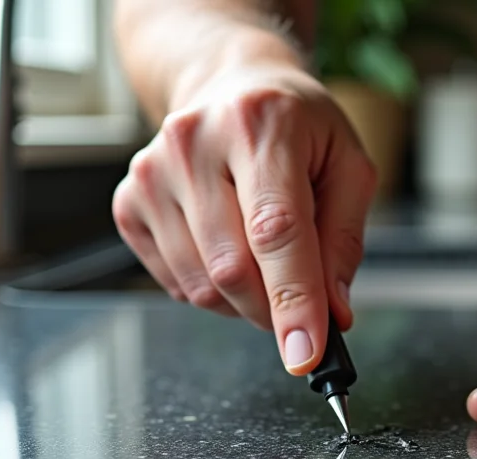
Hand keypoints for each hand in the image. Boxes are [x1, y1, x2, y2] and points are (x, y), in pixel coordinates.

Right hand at [112, 65, 376, 373]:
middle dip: (275, 311)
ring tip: (267, 263)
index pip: (276, 230)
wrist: (233, 85)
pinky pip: (175, 284)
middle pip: (233, 269)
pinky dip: (212, 290)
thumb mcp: (347, 167)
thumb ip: (344, 241)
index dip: (293, 301)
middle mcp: (193, 143)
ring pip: (202, 286)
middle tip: (303, 310)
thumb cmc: (299, 129)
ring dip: (245, 304)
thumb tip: (333, 313)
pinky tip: (229, 249)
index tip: (306, 355)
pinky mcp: (128, 202)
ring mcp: (151, 172)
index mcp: (261, 125)